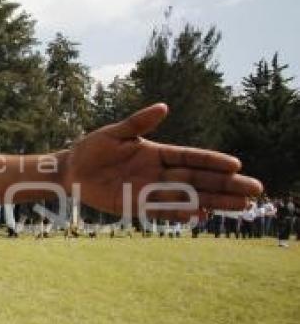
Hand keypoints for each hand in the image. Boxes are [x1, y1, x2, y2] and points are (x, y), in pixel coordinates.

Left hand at [63, 103, 262, 219]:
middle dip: (225, 185)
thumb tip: (164, 107)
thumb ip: (139, 122)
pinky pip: (162, 211)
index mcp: (157, 152)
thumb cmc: (92, 148)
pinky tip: (201, 217)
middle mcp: (158, 173)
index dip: (213, 161)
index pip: (191, 157)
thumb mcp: (115, 133)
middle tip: (254, 191)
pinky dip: (180, 214)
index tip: (236, 165)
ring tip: (240, 206)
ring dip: (212, 202)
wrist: (70, 170)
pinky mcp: (135, 206)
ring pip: (187, 197)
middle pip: (198, 179)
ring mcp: (149, 191)